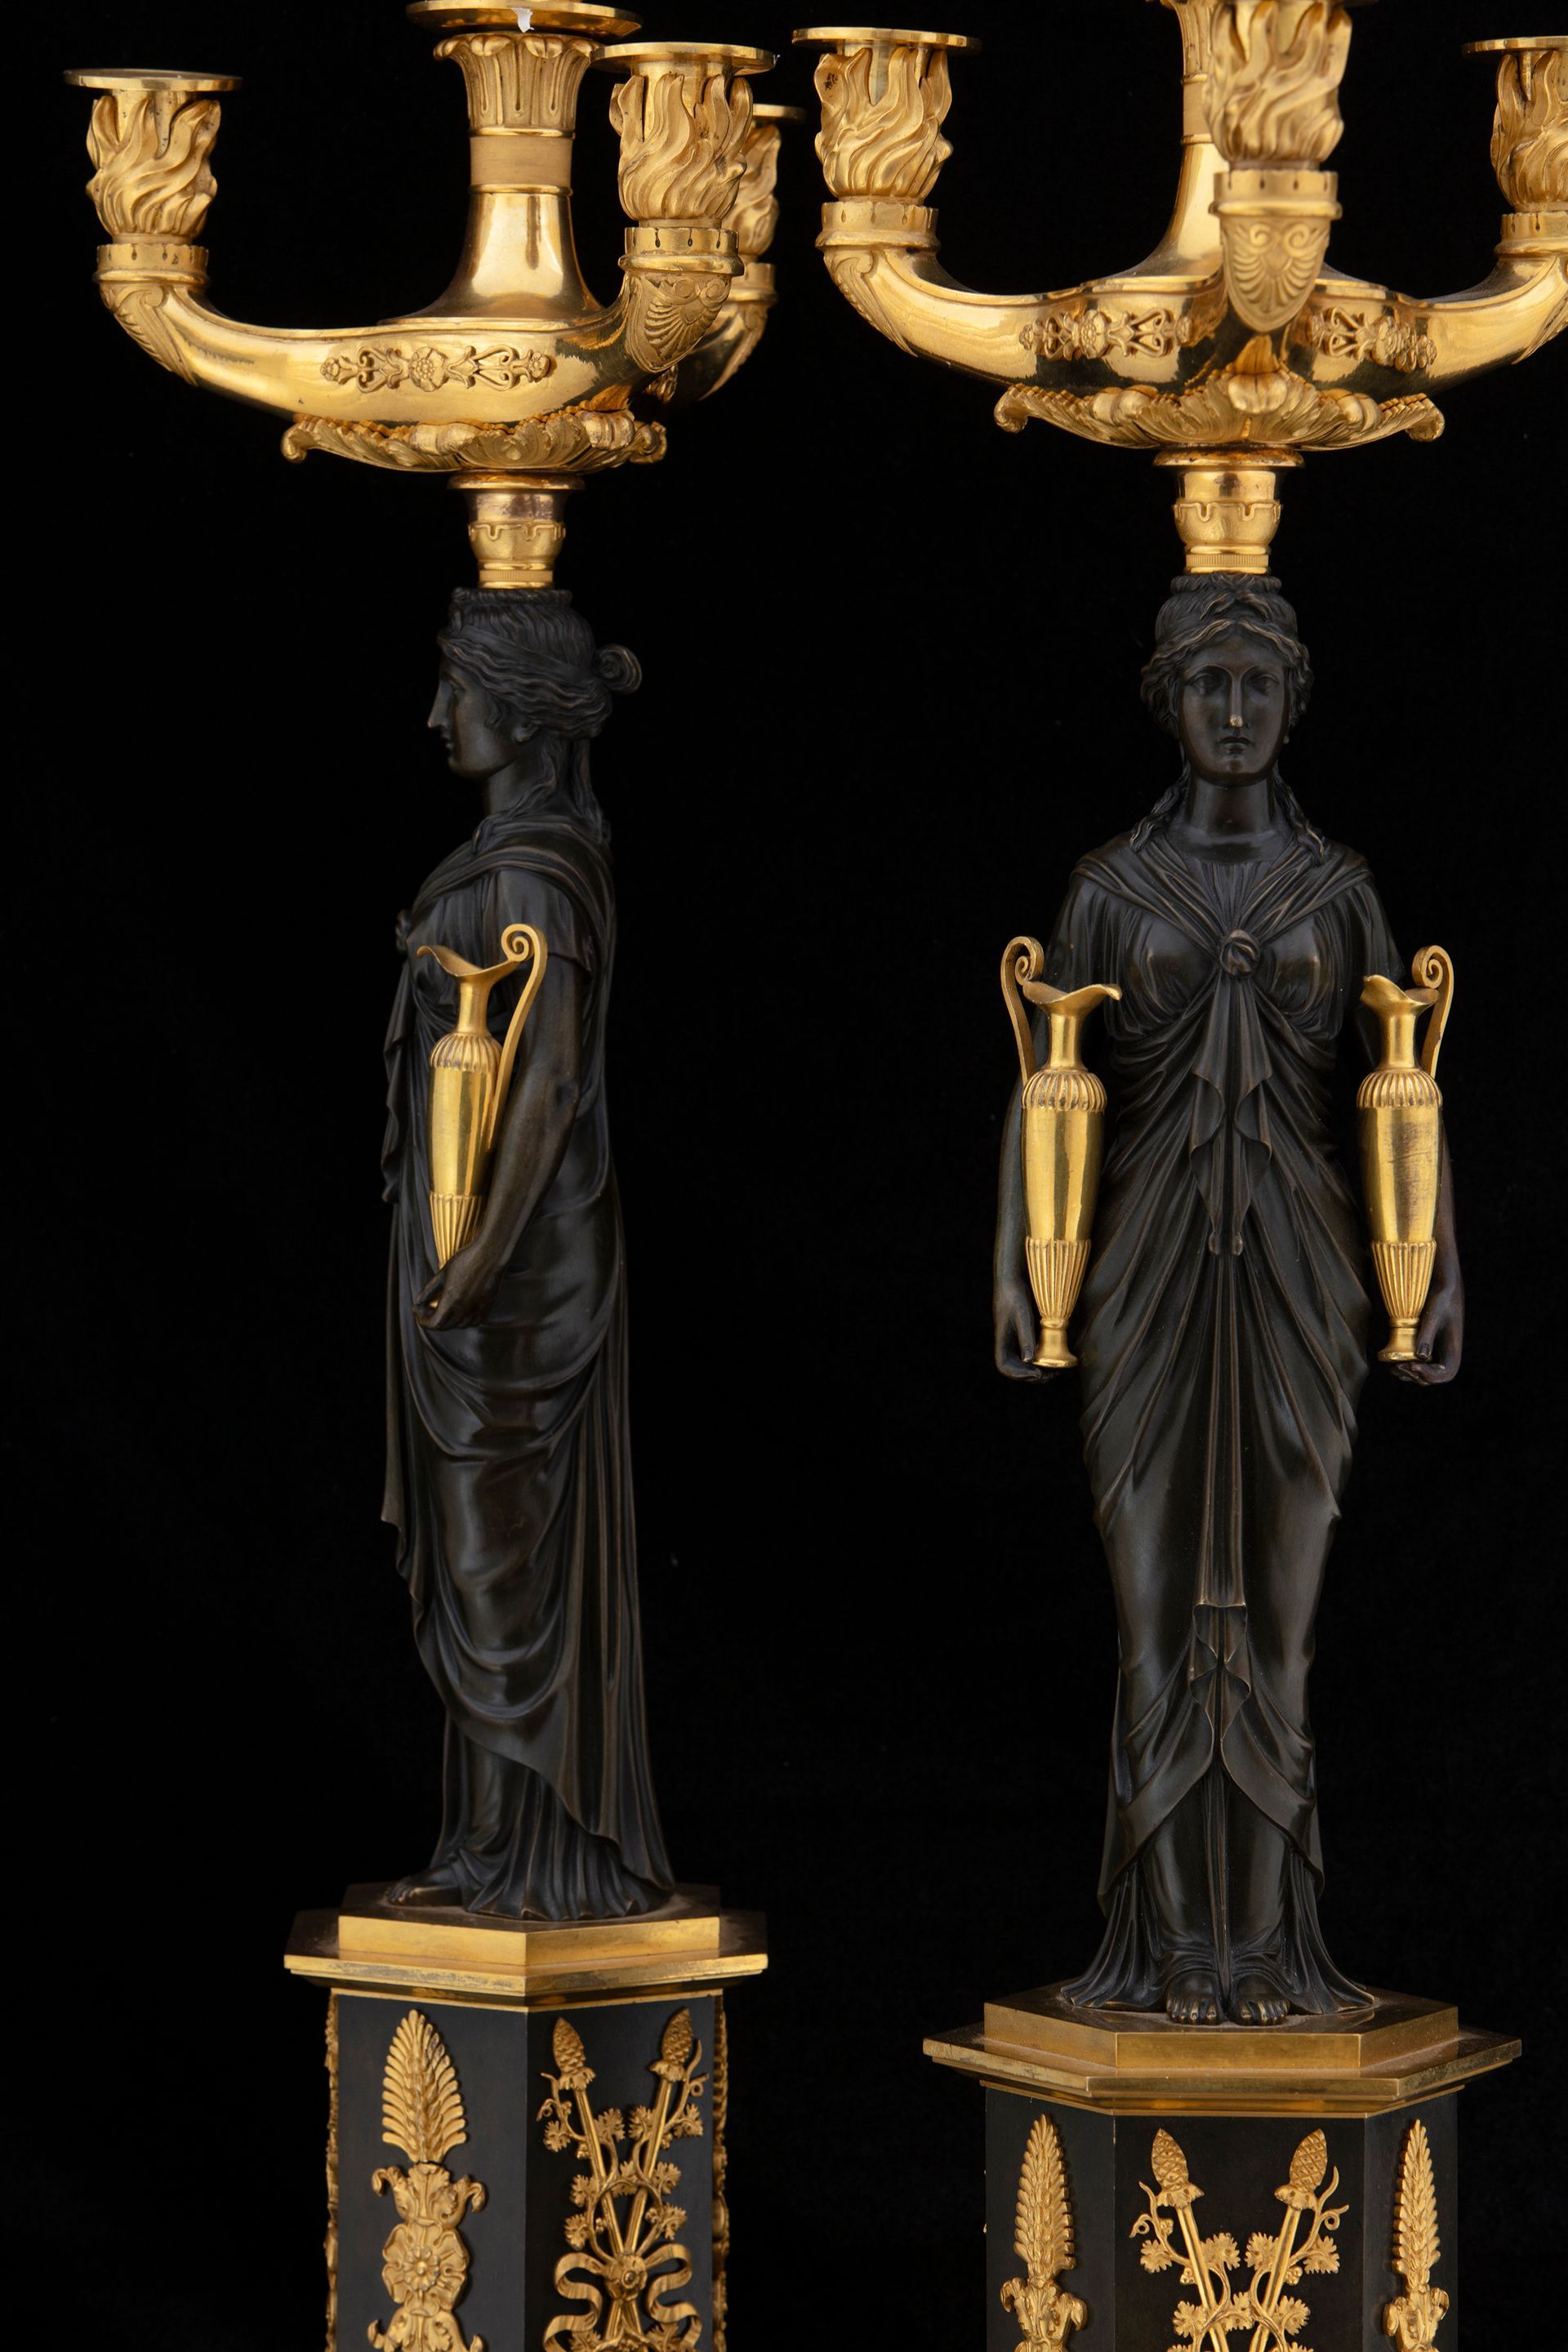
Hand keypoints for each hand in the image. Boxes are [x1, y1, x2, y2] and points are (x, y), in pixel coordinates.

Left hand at [416, 1238, 503, 1330]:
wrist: (490, 1254)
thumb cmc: (467, 1259)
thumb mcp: (443, 1273)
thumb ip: (429, 1290)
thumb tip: (419, 1301)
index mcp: (451, 1301)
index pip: (434, 1324)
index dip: (422, 1320)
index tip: (418, 1310)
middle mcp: (465, 1309)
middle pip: (445, 1326)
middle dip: (433, 1320)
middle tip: (428, 1308)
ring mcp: (478, 1309)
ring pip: (461, 1325)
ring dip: (450, 1321)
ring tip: (445, 1309)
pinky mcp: (488, 1306)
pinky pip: (476, 1321)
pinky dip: (466, 1320)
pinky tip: (463, 1309)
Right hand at [995, 1275, 1058, 1381]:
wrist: (1012, 1278)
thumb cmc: (1014, 1294)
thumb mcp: (1022, 1315)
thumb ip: (1025, 1337)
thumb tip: (1029, 1360)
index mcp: (1002, 1339)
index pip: (1004, 1365)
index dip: (1019, 1374)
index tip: (1037, 1373)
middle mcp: (1006, 1342)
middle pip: (1015, 1368)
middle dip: (1032, 1375)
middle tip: (1052, 1375)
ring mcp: (1013, 1339)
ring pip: (1023, 1362)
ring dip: (1037, 1369)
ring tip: (1055, 1370)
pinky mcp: (1021, 1334)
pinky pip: (1029, 1353)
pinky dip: (1040, 1359)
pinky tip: (1053, 1357)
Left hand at [1391, 1272, 1463, 1387]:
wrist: (1442, 1287)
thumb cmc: (1441, 1299)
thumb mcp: (1433, 1316)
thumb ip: (1427, 1336)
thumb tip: (1421, 1357)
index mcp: (1453, 1349)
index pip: (1446, 1374)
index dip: (1430, 1376)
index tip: (1413, 1367)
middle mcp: (1446, 1355)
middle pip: (1433, 1378)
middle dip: (1416, 1376)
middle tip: (1397, 1367)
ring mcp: (1437, 1353)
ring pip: (1424, 1374)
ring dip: (1410, 1375)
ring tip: (1393, 1368)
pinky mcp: (1427, 1348)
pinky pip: (1419, 1364)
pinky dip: (1408, 1368)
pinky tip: (1394, 1364)